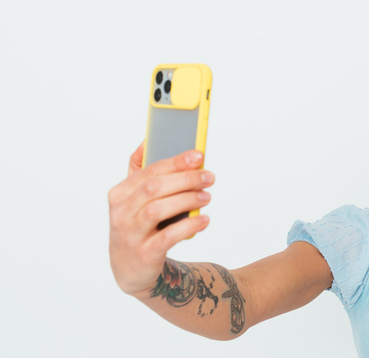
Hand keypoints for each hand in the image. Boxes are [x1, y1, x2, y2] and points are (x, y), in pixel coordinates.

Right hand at [108, 143, 214, 296]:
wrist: (131, 269)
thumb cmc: (138, 225)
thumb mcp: (134, 198)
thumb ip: (141, 170)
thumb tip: (148, 139)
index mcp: (120, 193)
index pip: (150, 171)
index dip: (176, 161)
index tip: (199, 155)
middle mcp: (121, 212)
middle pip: (154, 187)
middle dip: (185, 179)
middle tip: (209, 177)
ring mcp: (130, 234)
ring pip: (158, 210)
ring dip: (187, 200)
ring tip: (207, 196)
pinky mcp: (144, 254)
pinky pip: (167, 237)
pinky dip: (188, 226)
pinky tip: (204, 220)